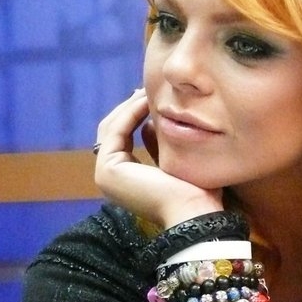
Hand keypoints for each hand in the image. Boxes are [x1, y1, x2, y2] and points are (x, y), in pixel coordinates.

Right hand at [94, 89, 222, 226]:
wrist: (195, 212)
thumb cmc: (196, 192)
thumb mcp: (176, 159)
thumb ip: (159, 142)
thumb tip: (150, 119)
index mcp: (124, 179)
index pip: (123, 136)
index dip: (135, 113)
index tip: (152, 96)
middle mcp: (110, 178)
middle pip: (114, 130)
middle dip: (129, 107)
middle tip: (147, 89)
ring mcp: (105, 175)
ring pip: (112, 127)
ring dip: (130, 107)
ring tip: (148, 92)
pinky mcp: (107, 170)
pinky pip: (116, 131)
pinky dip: (130, 113)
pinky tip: (148, 101)